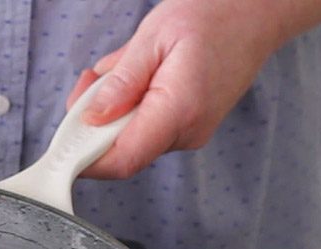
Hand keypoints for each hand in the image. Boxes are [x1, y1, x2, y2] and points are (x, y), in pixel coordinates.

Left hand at [67, 0, 320, 179]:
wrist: (258, 12)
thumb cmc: (213, 15)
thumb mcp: (154, 37)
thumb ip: (121, 81)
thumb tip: (91, 118)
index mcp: (178, 110)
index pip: (122, 160)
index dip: (86, 161)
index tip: (62, 148)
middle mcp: (187, 132)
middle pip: (121, 151)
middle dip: (92, 124)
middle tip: (88, 82)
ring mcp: (190, 132)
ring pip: (131, 138)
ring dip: (111, 111)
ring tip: (118, 69)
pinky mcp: (189, 126)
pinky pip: (145, 127)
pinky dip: (129, 107)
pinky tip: (136, 76)